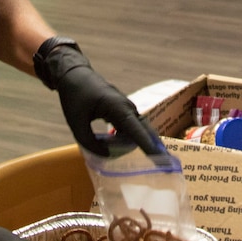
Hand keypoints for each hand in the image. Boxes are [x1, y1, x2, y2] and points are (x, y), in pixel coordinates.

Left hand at [40, 44, 163, 156]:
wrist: (74, 75)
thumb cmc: (74, 96)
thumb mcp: (77, 124)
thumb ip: (91, 143)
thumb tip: (108, 156)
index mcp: (116, 107)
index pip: (136, 130)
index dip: (148, 146)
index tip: (161, 159)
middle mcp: (126, 107)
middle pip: (145, 129)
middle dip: (156, 147)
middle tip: (168, 165)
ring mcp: (125, 107)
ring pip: (139, 128)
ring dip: (146, 143)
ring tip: (156, 162)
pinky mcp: (121, 109)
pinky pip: (132, 126)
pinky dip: (135, 138)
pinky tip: (135, 151)